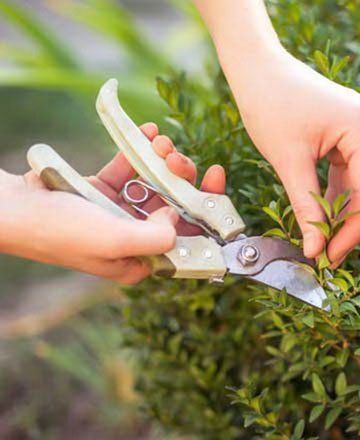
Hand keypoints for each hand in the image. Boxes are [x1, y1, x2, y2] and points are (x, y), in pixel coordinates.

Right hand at [0, 123, 225, 283]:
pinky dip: (139, 150)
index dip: (207, 213)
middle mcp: (131, 240)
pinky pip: (129, 168)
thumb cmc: (59, 230)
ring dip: (162, 161)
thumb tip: (177, 220)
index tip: (215, 183)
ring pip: (155, 184)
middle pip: (175, 208)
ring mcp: (116, 214)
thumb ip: (156, 237)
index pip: (187, 240)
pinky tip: (146, 132)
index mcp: (139, 262)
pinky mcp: (99, 190)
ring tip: (161, 141)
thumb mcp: (114, 240)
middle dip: (184, 180)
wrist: (9, 206)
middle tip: (181, 159)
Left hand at [230, 50, 359, 266]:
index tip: (330, 259)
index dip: (352, 232)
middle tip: (327, 257)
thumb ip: (306, 208)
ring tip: (323, 243)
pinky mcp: (356, 132)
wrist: (258, 67)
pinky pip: (354, 173)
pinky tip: (323, 219)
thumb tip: (315, 251)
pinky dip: (339, 196)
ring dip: (344, 214)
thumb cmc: (269, 103)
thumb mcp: (288, 161)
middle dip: (350, 226)